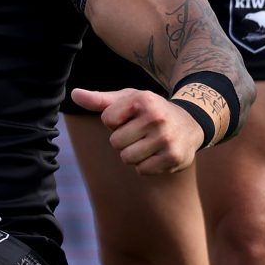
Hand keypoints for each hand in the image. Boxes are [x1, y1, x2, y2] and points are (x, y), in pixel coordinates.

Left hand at [70, 86, 207, 174]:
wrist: (190, 124)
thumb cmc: (150, 111)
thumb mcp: (128, 100)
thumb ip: (99, 100)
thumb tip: (74, 94)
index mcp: (142, 99)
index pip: (107, 120)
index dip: (115, 122)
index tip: (131, 118)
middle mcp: (156, 117)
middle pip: (115, 142)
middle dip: (124, 140)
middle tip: (141, 133)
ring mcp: (166, 138)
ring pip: (127, 158)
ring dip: (134, 154)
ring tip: (149, 143)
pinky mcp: (173, 157)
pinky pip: (142, 170)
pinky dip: (146, 165)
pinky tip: (158, 153)